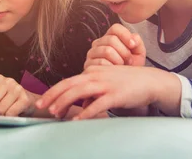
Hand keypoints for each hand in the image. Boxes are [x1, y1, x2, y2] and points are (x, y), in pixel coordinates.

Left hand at [36, 65, 180, 119]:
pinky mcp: (115, 95)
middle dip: (53, 95)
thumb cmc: (127, 83)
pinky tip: (77, 120)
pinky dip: (86, 112)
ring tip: (55, 113)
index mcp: (92, 71)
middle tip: (42, 106)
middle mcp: (96, 75)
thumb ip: (92, 93)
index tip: (45, 102)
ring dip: (64, 102)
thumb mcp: (106, 84)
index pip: (68, 81)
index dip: (54, 92)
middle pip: (69, 84)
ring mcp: (106, 84)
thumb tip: (81, 107)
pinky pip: (97, 104)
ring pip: (79, 92)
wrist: (150, 81)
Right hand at [84, 24, 145, 68]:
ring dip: (118, 60)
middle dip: (124, 52)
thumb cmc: (130, 67)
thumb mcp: (138, 54)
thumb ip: (138, 43)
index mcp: (110, 37)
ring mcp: (92, 53)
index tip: (133, 45)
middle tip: (129, 61)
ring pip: (107, 51)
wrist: (123, 83)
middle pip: (112, 39)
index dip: (126, 35)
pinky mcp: (88, 64)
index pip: (115, 28)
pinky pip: (101, 63)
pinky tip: (114, 72)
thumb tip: (134, 37)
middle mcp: (99, 43)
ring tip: (122, 67)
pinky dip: (111, 68)